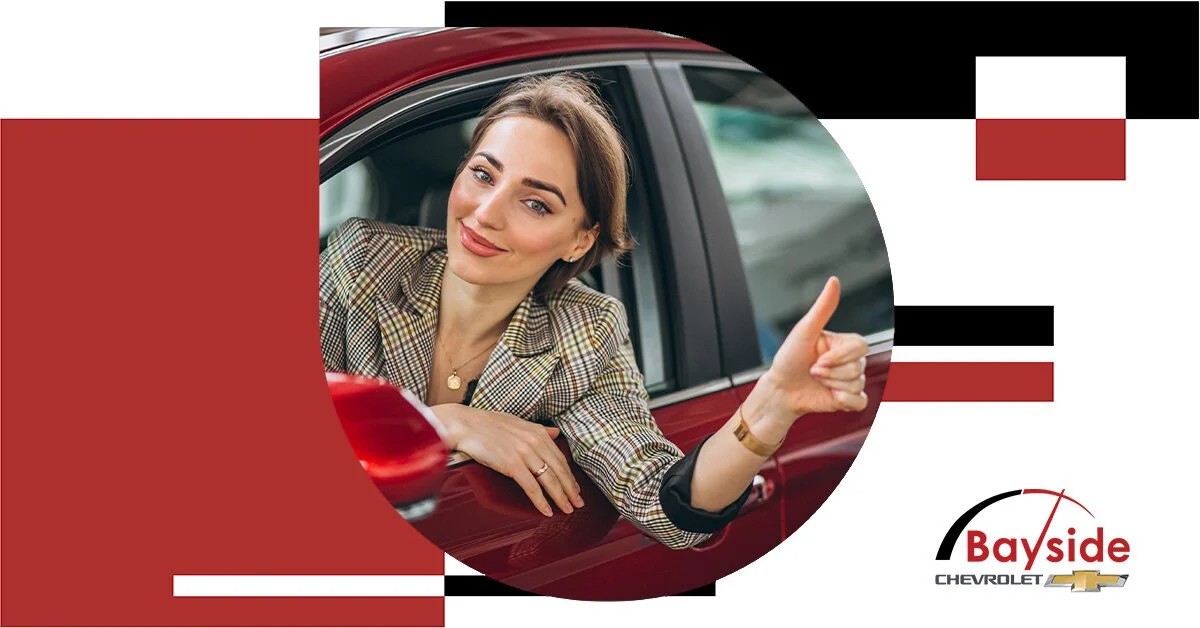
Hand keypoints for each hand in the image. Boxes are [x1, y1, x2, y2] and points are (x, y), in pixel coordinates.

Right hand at [431, 404, 584, 516]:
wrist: (466, 424)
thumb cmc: (489, 424)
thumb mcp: (519, 422)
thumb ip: (539, 430)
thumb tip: (556, 433)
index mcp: (539, 432)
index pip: (560, 458)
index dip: (570, 476)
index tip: (575, 488)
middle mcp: (535, 442)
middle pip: (559, 471)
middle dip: (571, 490)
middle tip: (578, 503)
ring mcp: (525, 454)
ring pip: (549, 480)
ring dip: (561, 498)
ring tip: (568, 509)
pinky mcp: (512, 465)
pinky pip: (531, 487)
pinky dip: (541, 501)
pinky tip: (547, 511)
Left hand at [748, 277, 869, 425]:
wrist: (780, 390)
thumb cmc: (789, 359)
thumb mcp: (804, 331)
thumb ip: (823, 308)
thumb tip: (834, 281)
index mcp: (842, 343)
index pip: (860, 347)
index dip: (840, 357)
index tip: (818, 361)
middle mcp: (849, 361)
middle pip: (858, 367)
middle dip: (830, 373)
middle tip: (812, 371)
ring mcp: (850, 380)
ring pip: (856, 384)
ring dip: (831, 385)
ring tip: (816, 381)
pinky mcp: (848, 400)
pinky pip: (860, 402)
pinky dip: (844, 402)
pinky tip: (829, 397)